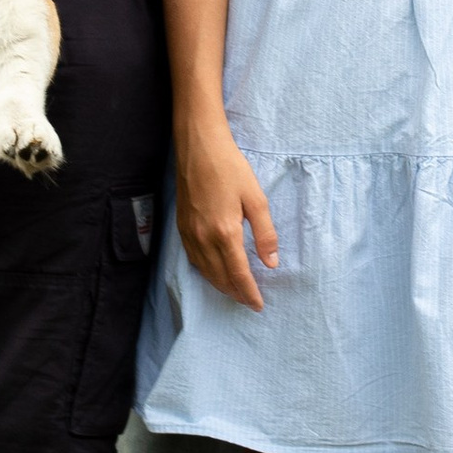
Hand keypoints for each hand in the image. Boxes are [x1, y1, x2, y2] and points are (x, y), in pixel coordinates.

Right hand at [174, 121, 277, 308]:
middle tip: (249, 302)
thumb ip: (265, 233)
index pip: (238, 274)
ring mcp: (189, 234)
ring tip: (235, 292)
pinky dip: (206, 272)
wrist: (198, 147)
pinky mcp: (181, 228)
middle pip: (220, 278)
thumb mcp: (256, 198)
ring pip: (205, 272)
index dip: (249, 293)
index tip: (258, 305)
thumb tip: (271, 263)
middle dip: (235, 293)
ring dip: (221, 286)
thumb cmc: (230, 168)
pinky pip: (194, 260)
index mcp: (225, 232)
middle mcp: (204, 239)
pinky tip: (214, 272)